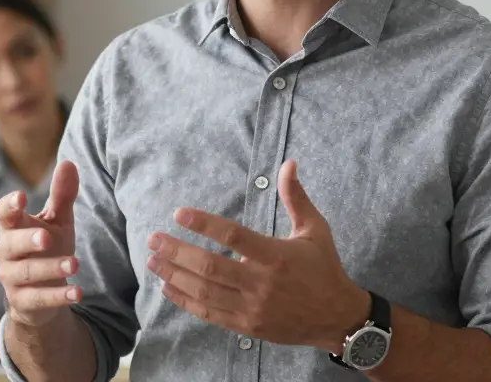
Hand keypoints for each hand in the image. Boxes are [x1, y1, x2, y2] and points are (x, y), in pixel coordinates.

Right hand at [0, 160, 81, 327]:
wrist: (41, 293)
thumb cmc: (47, 247)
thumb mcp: (58, 221)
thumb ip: (62, 195)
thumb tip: (69, 162)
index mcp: (13, 228)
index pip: (3, 213)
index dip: (9, 205)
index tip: (21, 197)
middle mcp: (6, 252)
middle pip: (10, 244)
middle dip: (28, 240)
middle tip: (47, 236)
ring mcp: (11, 279)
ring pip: (26, 273)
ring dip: (51, 268)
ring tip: (75, 264)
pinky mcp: (22, 302)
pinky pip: (38, 299)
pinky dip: (58, 296)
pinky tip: (77, 293)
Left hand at [145, 160, 367, 351]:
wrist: (337, 318)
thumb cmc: (324, 269)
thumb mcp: (315, 230)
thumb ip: (296, 198)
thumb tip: (288, 163)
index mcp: (276, 257)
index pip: (233, 236)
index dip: (203, 223)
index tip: (179, 213)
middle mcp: (261, 284)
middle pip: (210, 267)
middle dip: (177, 252)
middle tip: (153, 239)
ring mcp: (252, 308)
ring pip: (205, 292)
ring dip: (175, 275)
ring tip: (153, 261)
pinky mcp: (247, 327)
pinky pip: (209, 314)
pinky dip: (185, 301)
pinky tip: (168, 287)